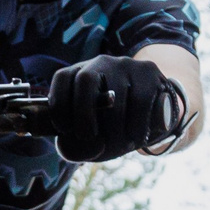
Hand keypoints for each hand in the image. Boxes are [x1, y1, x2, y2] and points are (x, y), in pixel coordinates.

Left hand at [47, 54, 186, 161]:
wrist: (151, 113)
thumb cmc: (110, 127)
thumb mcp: (88, 138)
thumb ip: (75, 146)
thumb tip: (87, 143)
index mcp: (78, 74)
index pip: (62, 78)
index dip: (59, 106)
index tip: (64, 130)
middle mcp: (101, 63)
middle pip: (85, 80)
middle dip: (83, 114)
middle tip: (88, 137)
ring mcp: (126, 65)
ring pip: (115, 99)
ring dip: (115, 131)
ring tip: (120, 146)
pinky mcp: (148, 71)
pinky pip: (140, 103)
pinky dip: (136, 128)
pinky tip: (137, 138)